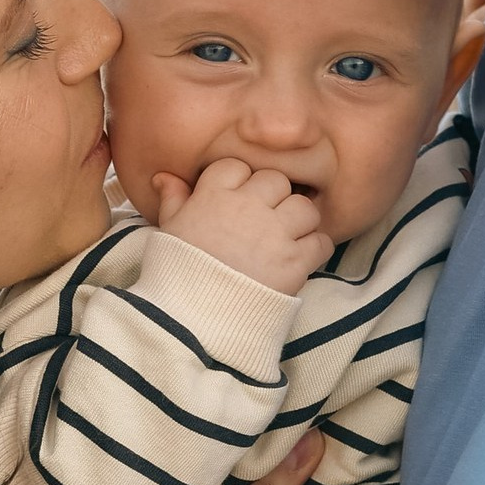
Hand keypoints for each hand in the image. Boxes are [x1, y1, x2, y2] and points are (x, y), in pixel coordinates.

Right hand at [153, 158, 332, 294]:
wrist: (192, 317)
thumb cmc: (177, 272)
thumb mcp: (169, 230)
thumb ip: (173, 199)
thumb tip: (164, 177)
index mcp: (214, 196)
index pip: (237, 167)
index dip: (239, 182)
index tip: (237, 200)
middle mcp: (247, 207)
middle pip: (276, 181)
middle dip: (273, 197)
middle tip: (265, 220)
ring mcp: (273, 233)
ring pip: (304, 207)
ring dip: (299, 221)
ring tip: (287, 237)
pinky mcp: (294, 262)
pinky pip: (320, 242)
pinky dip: (315, 249)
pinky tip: (300, 258)